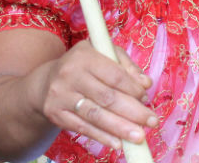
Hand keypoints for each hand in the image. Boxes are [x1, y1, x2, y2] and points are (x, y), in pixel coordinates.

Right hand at [37, 40, 156, 149]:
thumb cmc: (84, 66)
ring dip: (119, 128)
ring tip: (139, 137)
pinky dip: (102, 136)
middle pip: (106, 97)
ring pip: (95, 115)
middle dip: (132, 111)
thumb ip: (126, 66)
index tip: (146, 98)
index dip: (133, 89)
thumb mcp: (103, 55)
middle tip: (152, 122)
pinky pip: (82, 128)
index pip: (114, 75)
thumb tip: (145, 83)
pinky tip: (118, 143)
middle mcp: (70, 74)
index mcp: (84, 55)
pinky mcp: (56, 113)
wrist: (46, 82)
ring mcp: (61, 95)